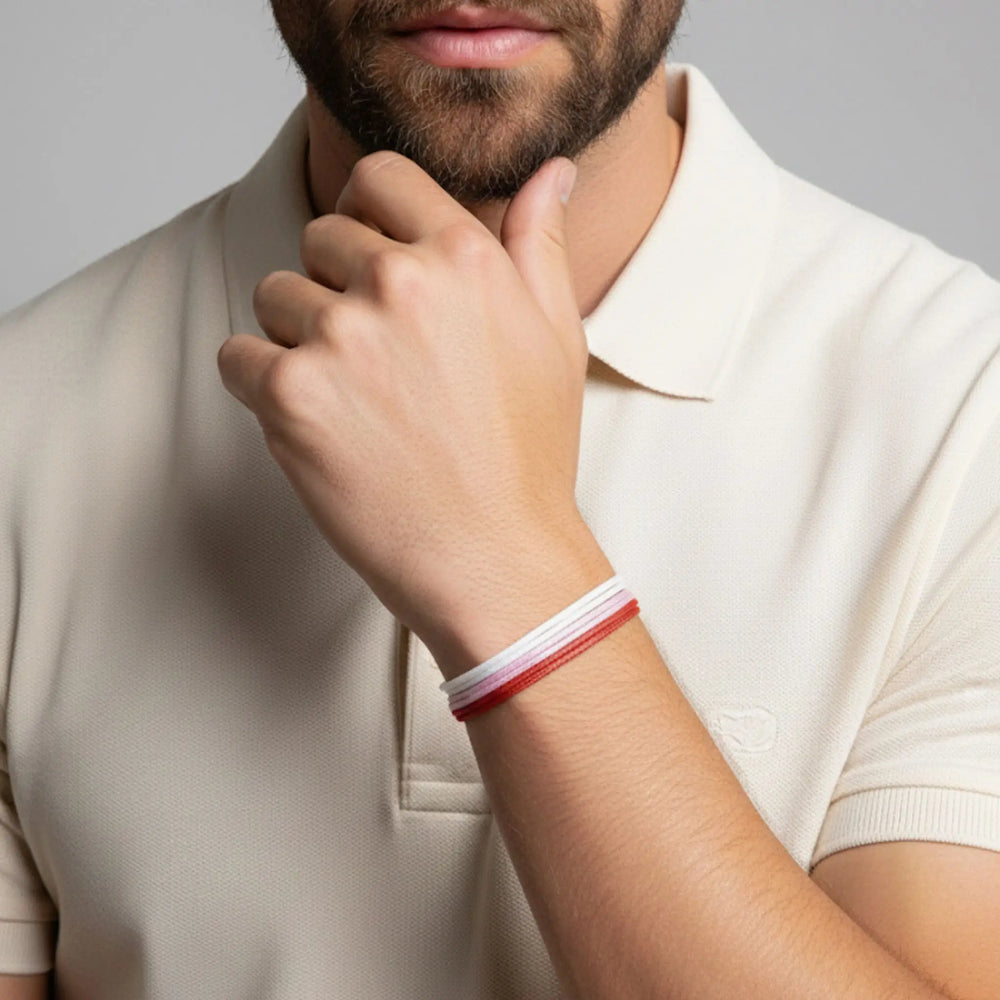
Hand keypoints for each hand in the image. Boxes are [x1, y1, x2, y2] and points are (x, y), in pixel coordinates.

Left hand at [217, 150, 587, 656]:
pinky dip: (260, 385)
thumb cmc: (529, 456)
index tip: (366, 251)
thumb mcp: (556, 338)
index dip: (367, 211)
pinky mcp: (291, 396)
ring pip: (275, 296)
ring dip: (298, 338)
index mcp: (464, 257)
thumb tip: (550, 174)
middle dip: (336, 284)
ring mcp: (340, 338)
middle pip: (320, 239)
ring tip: (351, 400)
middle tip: (374, 358)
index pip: (381, 178)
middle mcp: (399, 283)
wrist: (495, 558)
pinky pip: (237, 357)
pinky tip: (313, 423)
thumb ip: (539, 246)